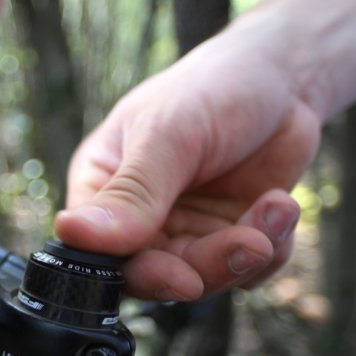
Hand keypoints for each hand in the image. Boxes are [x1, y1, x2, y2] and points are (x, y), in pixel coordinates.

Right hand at [55, 36, 320, 299]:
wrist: (283, 76)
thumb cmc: (211, 88)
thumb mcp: (168, 135)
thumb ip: (131, 192)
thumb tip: (72, 233)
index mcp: (103, 187)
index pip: (99, 252)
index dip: (136, 272)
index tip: (181, 278)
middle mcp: (139, 216)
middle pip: (156, 275)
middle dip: (206, 268)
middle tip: (249, 246)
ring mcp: (187, 230)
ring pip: (206, 279)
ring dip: (247, 255)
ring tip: (277, 208)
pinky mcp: (230, 236)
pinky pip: (247, 271)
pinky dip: (273, 248)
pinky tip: (281, 205)